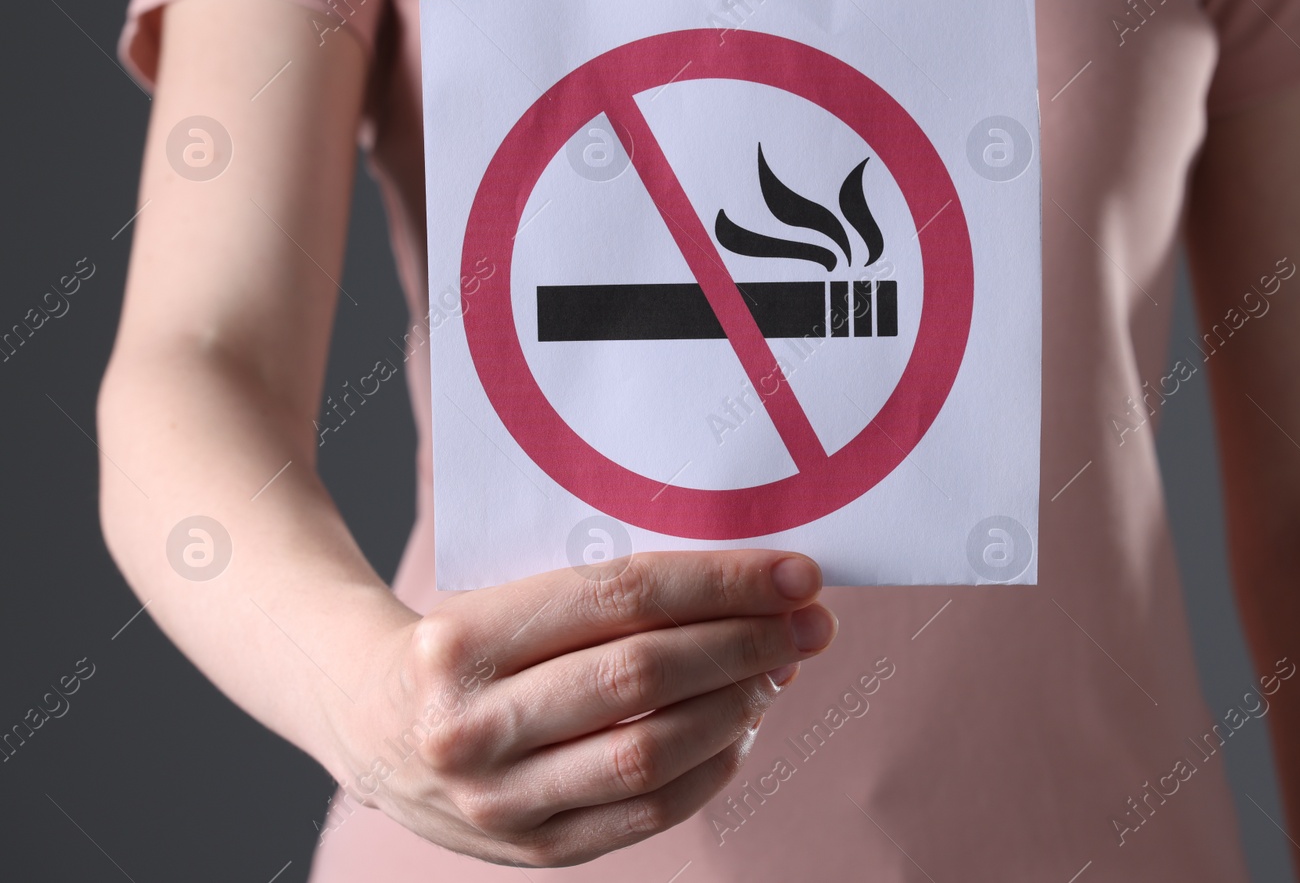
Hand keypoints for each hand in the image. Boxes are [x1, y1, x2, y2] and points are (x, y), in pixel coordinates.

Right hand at [326, 550, 834, 866]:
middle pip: (644, 675)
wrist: (366, 720)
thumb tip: (744, 585)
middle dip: (747, 643)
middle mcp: (472, 725)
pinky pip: (647, 813)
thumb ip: (603, 591)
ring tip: (777, 670)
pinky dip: (711, 768)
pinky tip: (741, 729)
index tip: (794, 573)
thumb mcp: (504, 590)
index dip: (720, 582)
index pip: (621, 596)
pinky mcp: (530, 849)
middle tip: (810, 622)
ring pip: (652, 750)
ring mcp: (497, 800)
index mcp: (463, 638)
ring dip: (738, 705)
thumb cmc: (463, 639)